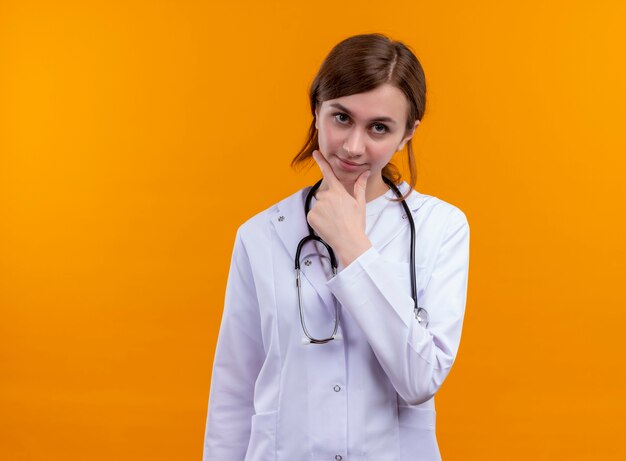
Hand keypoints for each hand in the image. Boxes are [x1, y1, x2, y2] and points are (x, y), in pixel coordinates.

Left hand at [307, 151, 372, 266]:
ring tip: (334, 221)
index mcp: (338, 192)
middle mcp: (326, 196)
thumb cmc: (356, 223)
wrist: (349, 242)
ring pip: (318, 205)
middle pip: (324, 195)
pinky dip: (318, 219)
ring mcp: (317, 206)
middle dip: (329, 202)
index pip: (328, 173)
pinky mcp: (311, 216)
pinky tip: (327, 225)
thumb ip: (359, 186)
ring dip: (323, 211)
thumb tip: (365, 172)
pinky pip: (313, 214)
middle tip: (338, 214)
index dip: (321, 162)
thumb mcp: (359, 203)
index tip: (315, 153)